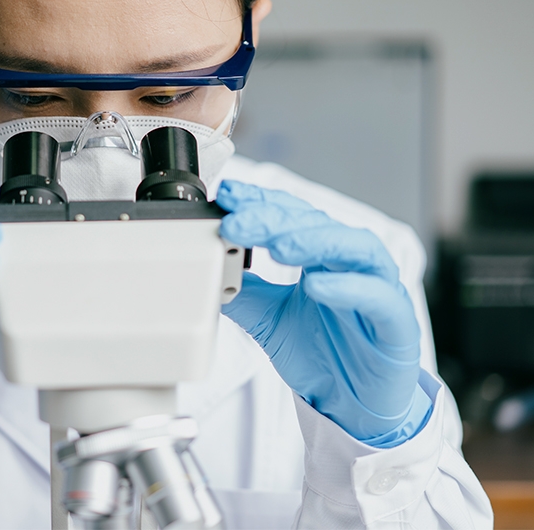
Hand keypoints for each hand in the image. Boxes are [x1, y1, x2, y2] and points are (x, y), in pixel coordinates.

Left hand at [216, 180, 431, 446]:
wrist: (355, 407)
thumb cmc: (323, 355)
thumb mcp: (269, 322)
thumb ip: (243, 295)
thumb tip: (207, 273)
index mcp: (322, 257)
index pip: (292, 217)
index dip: (261, 203)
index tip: (229, 197)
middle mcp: (351, 264)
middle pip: (317, 226)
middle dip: (274, 219)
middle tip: (238, 221)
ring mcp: (378, 288)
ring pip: (354, 247)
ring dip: (314, 240)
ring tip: (277, 245)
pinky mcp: (397, 323)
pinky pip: (378, 297)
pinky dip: (348, 287)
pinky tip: (317, 285)